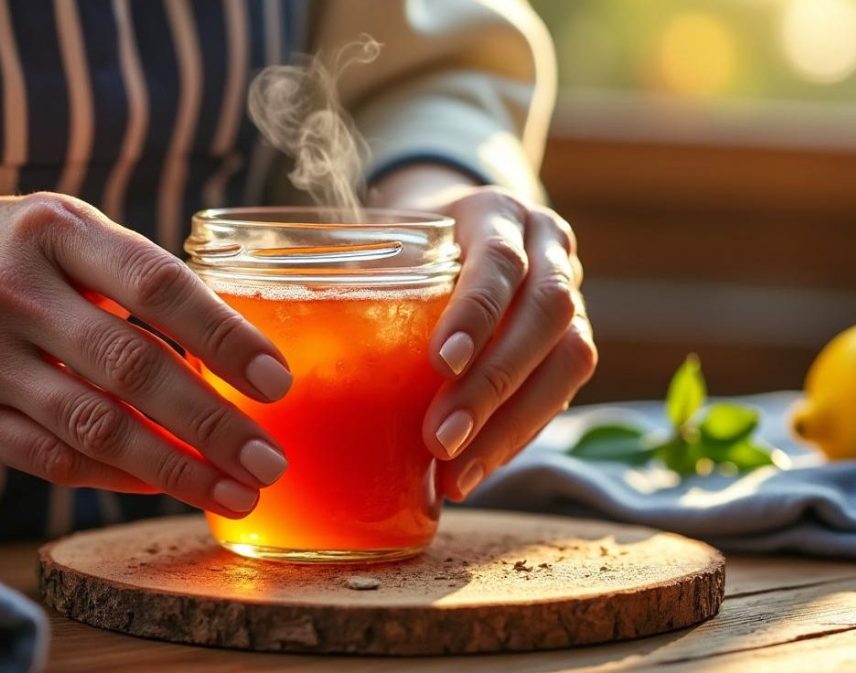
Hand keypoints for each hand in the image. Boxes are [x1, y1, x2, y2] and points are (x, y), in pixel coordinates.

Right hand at [0, 192, 292, 517]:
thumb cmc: (4, 253)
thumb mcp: (64, 230)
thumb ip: (136, 277)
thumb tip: (232, 351)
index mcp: (54, 229)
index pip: (156, 284)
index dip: (223, 336)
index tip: (276, 381)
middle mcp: (12, 290)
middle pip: (132, 367)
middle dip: (212, 423)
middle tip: (270, 460)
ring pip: (95, 428)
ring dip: (176, 469)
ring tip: (236, 492)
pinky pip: (51, 459)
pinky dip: (116, 479)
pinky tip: (166, 485)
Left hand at [371, 166, 596, 500]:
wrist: (464, 229)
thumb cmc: (409, 241)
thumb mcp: (385, 238)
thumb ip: (354, 275)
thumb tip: (282, 344)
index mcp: (498, 213)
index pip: (500, 260)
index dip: (476, 314)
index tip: (441, 364)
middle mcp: (549, 248)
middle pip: (545, 315)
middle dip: (492, 385)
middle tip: (440, 441)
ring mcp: (573, 294)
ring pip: (569, 360)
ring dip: (511, 425)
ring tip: (457, 475)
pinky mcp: (572, 342)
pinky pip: (560, 393)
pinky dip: (516, 436)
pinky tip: (473, 469)